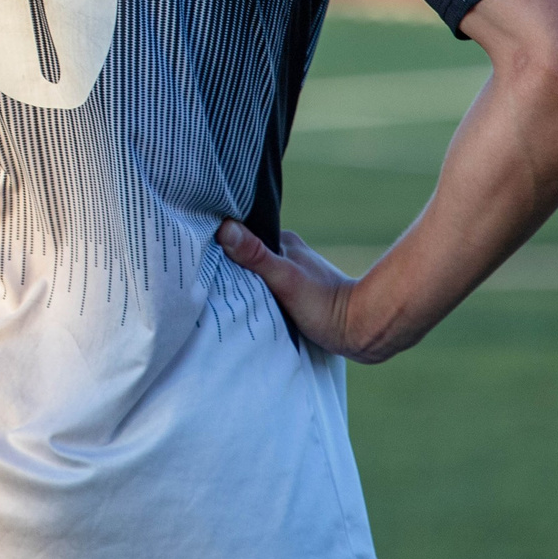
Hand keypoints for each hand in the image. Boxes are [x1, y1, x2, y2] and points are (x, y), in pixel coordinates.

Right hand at [216, 221, 380, 361]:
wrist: (359, 331)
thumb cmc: (325, 304)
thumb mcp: (285, 278)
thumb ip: (255, 255)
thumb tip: (224, 227)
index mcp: (284, 241)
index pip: (242, 237)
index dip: (220, 245)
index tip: (198, 255)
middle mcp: (287, 254)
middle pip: (246, 257)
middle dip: (227, 266)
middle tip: (202, 278)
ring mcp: (291, 275)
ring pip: (255, 276)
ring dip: (241, 284)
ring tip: (217, 294)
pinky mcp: (295, 297)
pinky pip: (265, 292)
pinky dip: (253, 297)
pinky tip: (243, 307)